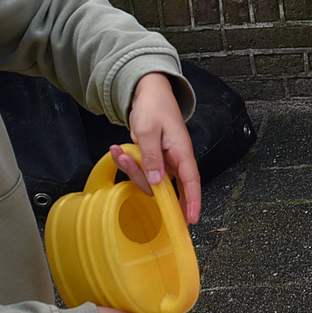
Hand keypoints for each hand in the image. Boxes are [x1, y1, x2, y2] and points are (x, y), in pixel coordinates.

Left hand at [122, 73, 200, 223]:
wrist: (149, 93)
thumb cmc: (154, 107)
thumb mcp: (148, 130)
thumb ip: (151, 157)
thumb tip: (156, 182)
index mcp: (181, 152)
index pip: (191, 182)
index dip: (192, 202)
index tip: (190, 219)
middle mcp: (176, 160)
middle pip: (164, 185)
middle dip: (141, 179)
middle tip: (125, 159)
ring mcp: (165, 162)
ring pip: (149, 180)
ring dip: (131, 169)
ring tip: (119, 150)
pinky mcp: (154, 161)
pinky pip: (141, 171)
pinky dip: (128, 164)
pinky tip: (119, 151)